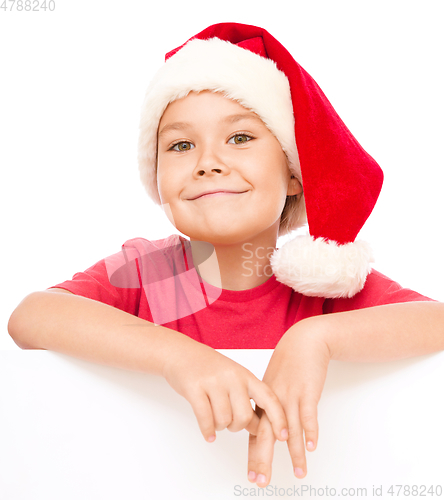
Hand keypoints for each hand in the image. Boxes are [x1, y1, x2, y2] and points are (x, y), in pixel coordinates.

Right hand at [162, 340, 288, 443]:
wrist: (180, 353)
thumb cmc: (208, 367)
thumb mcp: (233, 377)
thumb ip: (246, 398)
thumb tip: (258, 427)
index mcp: (245, 375)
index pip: (268, 398)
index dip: (278, 418)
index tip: (283, 435)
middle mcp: (231, 377)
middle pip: (244, 417)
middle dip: (237, 427)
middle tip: (229, 423)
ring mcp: (212, 382)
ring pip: (224, 421)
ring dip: (220, 427)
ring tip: (214, 420)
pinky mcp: (194, 388)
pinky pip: (205, 419)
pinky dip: (208, 431)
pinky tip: (208, 434)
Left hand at [247, 319, 330, 486]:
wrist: (302, 343)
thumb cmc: (287, 365)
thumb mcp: (271, 386)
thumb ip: (267, 408)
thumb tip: (265, 432)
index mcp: (262, 401)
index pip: (253, 433)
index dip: (252, 455)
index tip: (251, 475)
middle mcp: (273, 401)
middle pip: (265, 435)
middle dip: (263, 460)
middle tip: (261, 481)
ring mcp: (290, 397)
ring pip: (290, 430)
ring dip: (295, 453)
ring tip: (299, 473)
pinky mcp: (306, 392)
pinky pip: (308, 414)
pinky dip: (310, 431)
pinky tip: (311, 446)